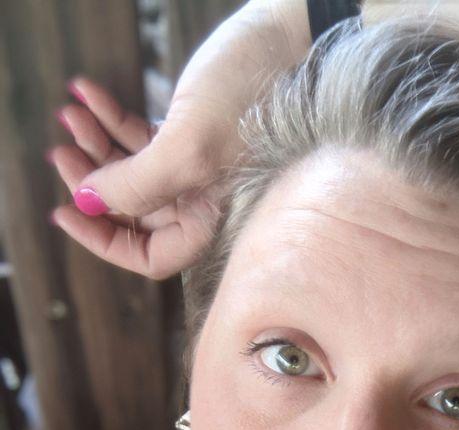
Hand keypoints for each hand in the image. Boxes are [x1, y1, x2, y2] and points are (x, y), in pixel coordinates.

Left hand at [48, 0, 311, 278]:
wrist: (292, 41)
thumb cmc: (253, 96)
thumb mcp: (188, 146)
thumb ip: (137, 184)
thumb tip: (90, 201)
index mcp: (214, 224)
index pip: (150, 257)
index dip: (104, 238)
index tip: (66, 210)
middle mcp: (207, 205)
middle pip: (134, 214)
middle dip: (94, 184)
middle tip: (62, 152)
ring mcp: (202, 171)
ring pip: (134, 173)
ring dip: (97, 145)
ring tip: (72, 113)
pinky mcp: (197, 135)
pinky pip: (144, 140)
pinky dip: (113, 119)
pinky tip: (90, 94)